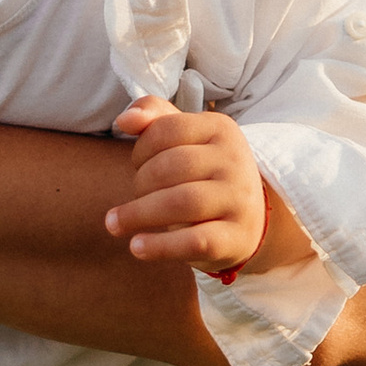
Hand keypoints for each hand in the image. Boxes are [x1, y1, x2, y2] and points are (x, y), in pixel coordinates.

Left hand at [103, 97, 269, 274]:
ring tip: (114, 224)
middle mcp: (235, 161)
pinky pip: (194, 241)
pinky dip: (160, 246)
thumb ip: (155, 118)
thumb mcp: (187, 139)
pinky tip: (137, 247)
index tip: (137, 165)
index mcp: (221, 129)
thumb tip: (125, 120)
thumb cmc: (205, 174)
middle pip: (170, 167)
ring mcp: (239, 200)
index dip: (141, 149)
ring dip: (139, 214)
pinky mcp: (236, 237)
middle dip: (141, 183)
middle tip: (135, 196)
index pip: (166, 130)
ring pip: (181, 203)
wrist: (251, 220)